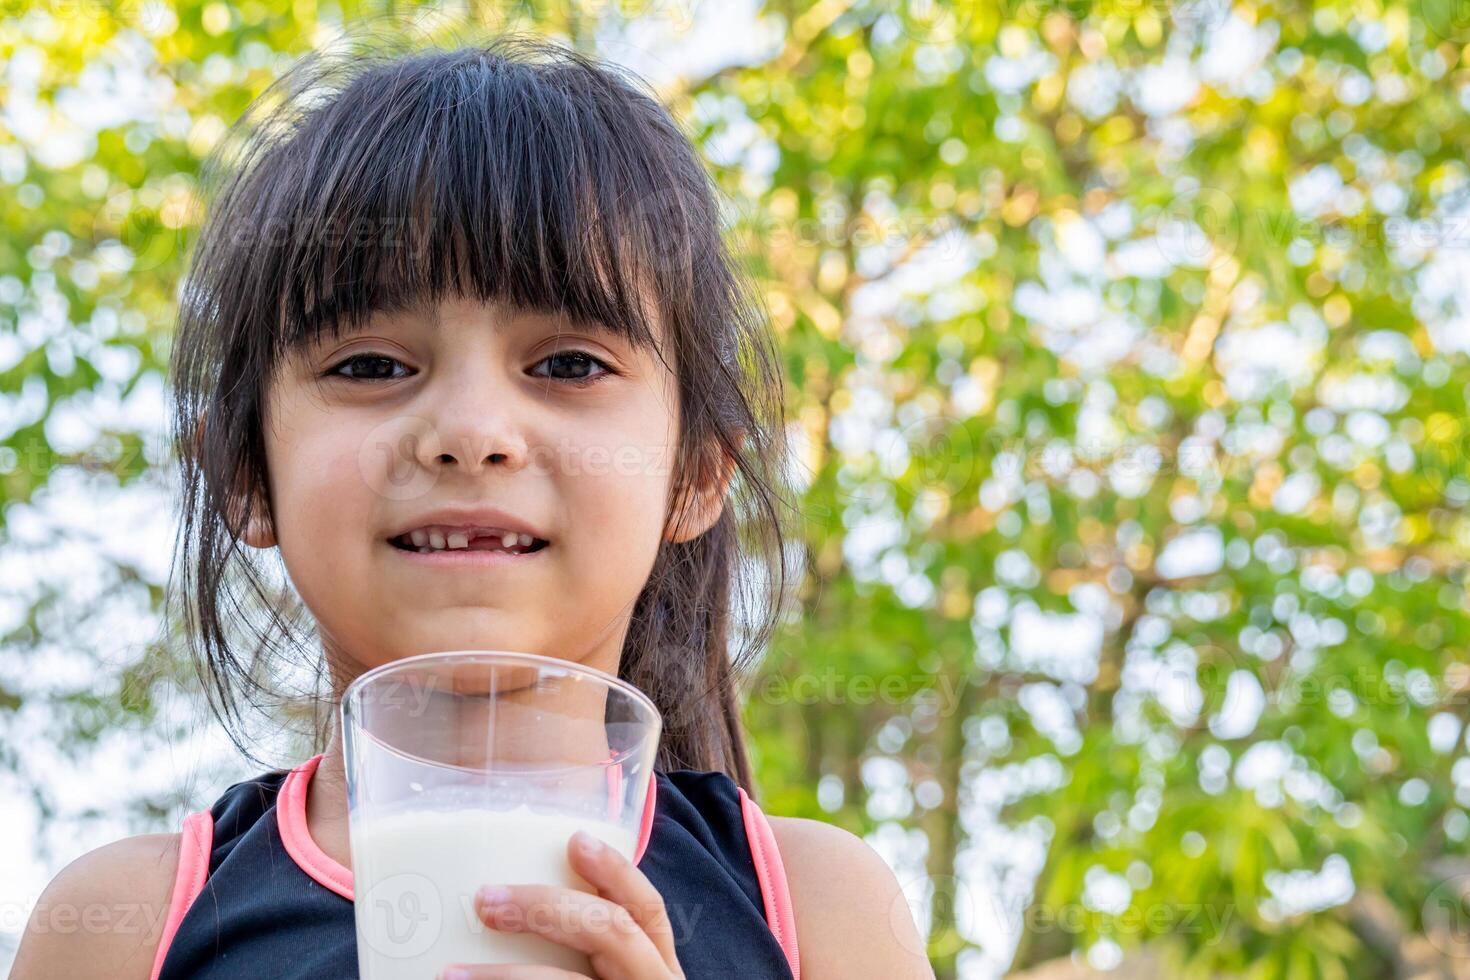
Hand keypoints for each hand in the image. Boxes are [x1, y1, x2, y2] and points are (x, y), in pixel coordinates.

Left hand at [436, 829, 685, 979]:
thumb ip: (585, 954)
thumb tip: (503, 909)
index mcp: (657, 973)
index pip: (648, 912)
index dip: (617, 873)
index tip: (574, 840)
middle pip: (611, 935)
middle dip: (547, 910)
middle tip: (485, 900)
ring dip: (506, 978)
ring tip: (447, 974)